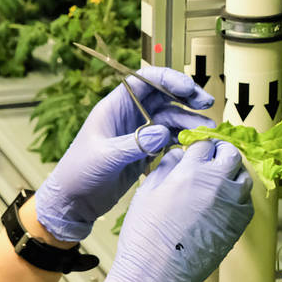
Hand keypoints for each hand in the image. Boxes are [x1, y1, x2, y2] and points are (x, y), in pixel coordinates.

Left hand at [35, 66, 214, 241]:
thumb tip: (162, 133)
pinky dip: (184, 138)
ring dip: (189, 120)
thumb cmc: (79, 174)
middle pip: (163, 95)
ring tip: (207, 130)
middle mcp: (129, 115)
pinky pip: (169, 138)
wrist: (74, 202)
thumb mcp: (105, 158)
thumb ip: (134, 145)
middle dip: (186, 96)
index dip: (168, 79)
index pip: (145, 80)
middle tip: (207, 103)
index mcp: (115, 106)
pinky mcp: (145, 151)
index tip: (188, 88)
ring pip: (169, 118)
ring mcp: (138, 132)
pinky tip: (196, 143)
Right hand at [94, 140, 252, 281]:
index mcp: (192, 171)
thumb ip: (166, 167)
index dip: (198, 145)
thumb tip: (179, 155)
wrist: (155, 273)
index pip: (204, 145)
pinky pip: (246, 203)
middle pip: (231, 156)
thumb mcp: (147, 191)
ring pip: (244, 178)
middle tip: (211, 158)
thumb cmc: (145, 233)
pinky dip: (238, 197)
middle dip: (221, 152)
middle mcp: (217, 184)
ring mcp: (232, 206)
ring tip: (218, 180)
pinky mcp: (238, 226)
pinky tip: (223, 203)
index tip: (195, 150)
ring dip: (233, 174)